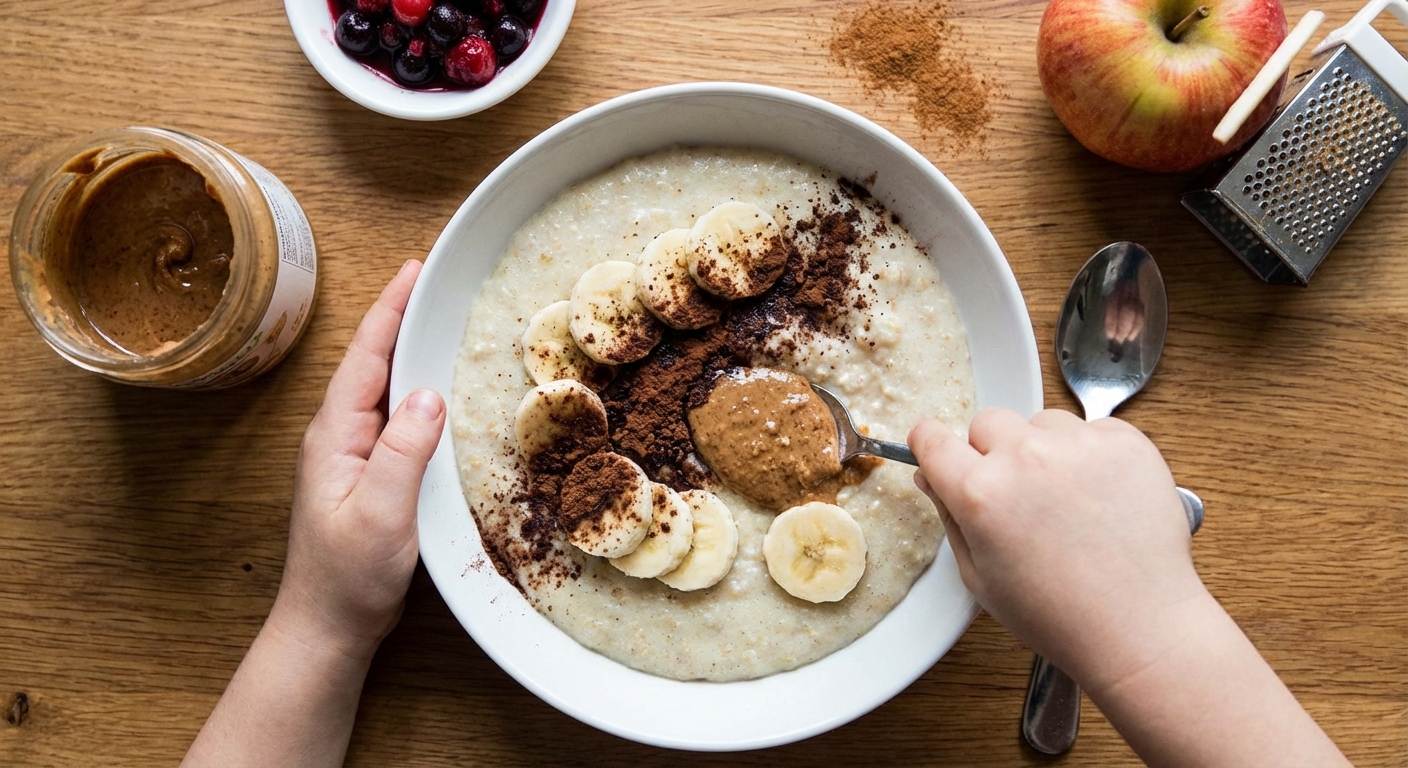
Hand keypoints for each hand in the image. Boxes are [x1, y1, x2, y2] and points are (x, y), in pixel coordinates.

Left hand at [274, 259, 445, 658]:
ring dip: (412, 351)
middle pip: (374, 361)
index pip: (366, 356)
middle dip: (402, 316)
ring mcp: (353, 455)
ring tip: (444, 319)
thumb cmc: (347, 577)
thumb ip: (402, 452)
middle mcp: (340, 435)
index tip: (415, 267)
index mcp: (335, 434)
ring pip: (386, 388)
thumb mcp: (379, 513)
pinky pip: (398, 418)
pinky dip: (420, 390)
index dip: (390, 309)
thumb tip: (431, 394)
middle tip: (437, 280)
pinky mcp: (371, 474)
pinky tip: (442, 390)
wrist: (328, 628)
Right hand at [908, 408, 1202, 694]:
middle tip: (1015, 492)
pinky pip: (1092, 429)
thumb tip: (933, 475)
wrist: (1137, 627)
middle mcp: (1026, 458)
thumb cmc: (1057, 614)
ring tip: (1065, 498)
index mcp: (980, 493)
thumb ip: (950, 517)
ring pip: (1041, 422)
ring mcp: (1079, 446)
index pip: (932, 438)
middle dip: (992, 451)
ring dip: (1043, 449)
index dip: (931, 445)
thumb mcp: (979, 577)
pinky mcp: (1125, 444)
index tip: (938, 449)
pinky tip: (1098, 496)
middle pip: (987, 422)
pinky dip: (1090, 454)